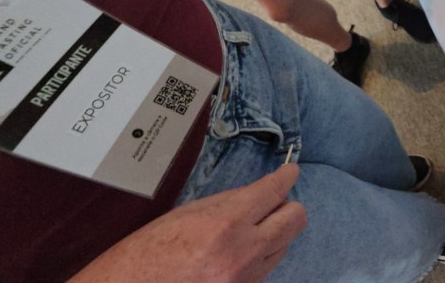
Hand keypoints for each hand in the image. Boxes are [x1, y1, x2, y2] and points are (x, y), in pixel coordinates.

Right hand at [70, 165, 306, 282]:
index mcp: (225, 222)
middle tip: (275, 201)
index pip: (274, 191)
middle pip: (295, 219)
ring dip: (273, 233)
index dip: (286, 177)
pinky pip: (265, 268)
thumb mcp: (188, 213)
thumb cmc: (149, 251)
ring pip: (284, 245)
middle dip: (288, 206)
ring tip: (248, 230)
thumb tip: (260, 194)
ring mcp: (245, 277)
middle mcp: (242, 252)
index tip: (290, 172)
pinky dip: (259, 256)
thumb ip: (230, 202)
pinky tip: (237, 253)